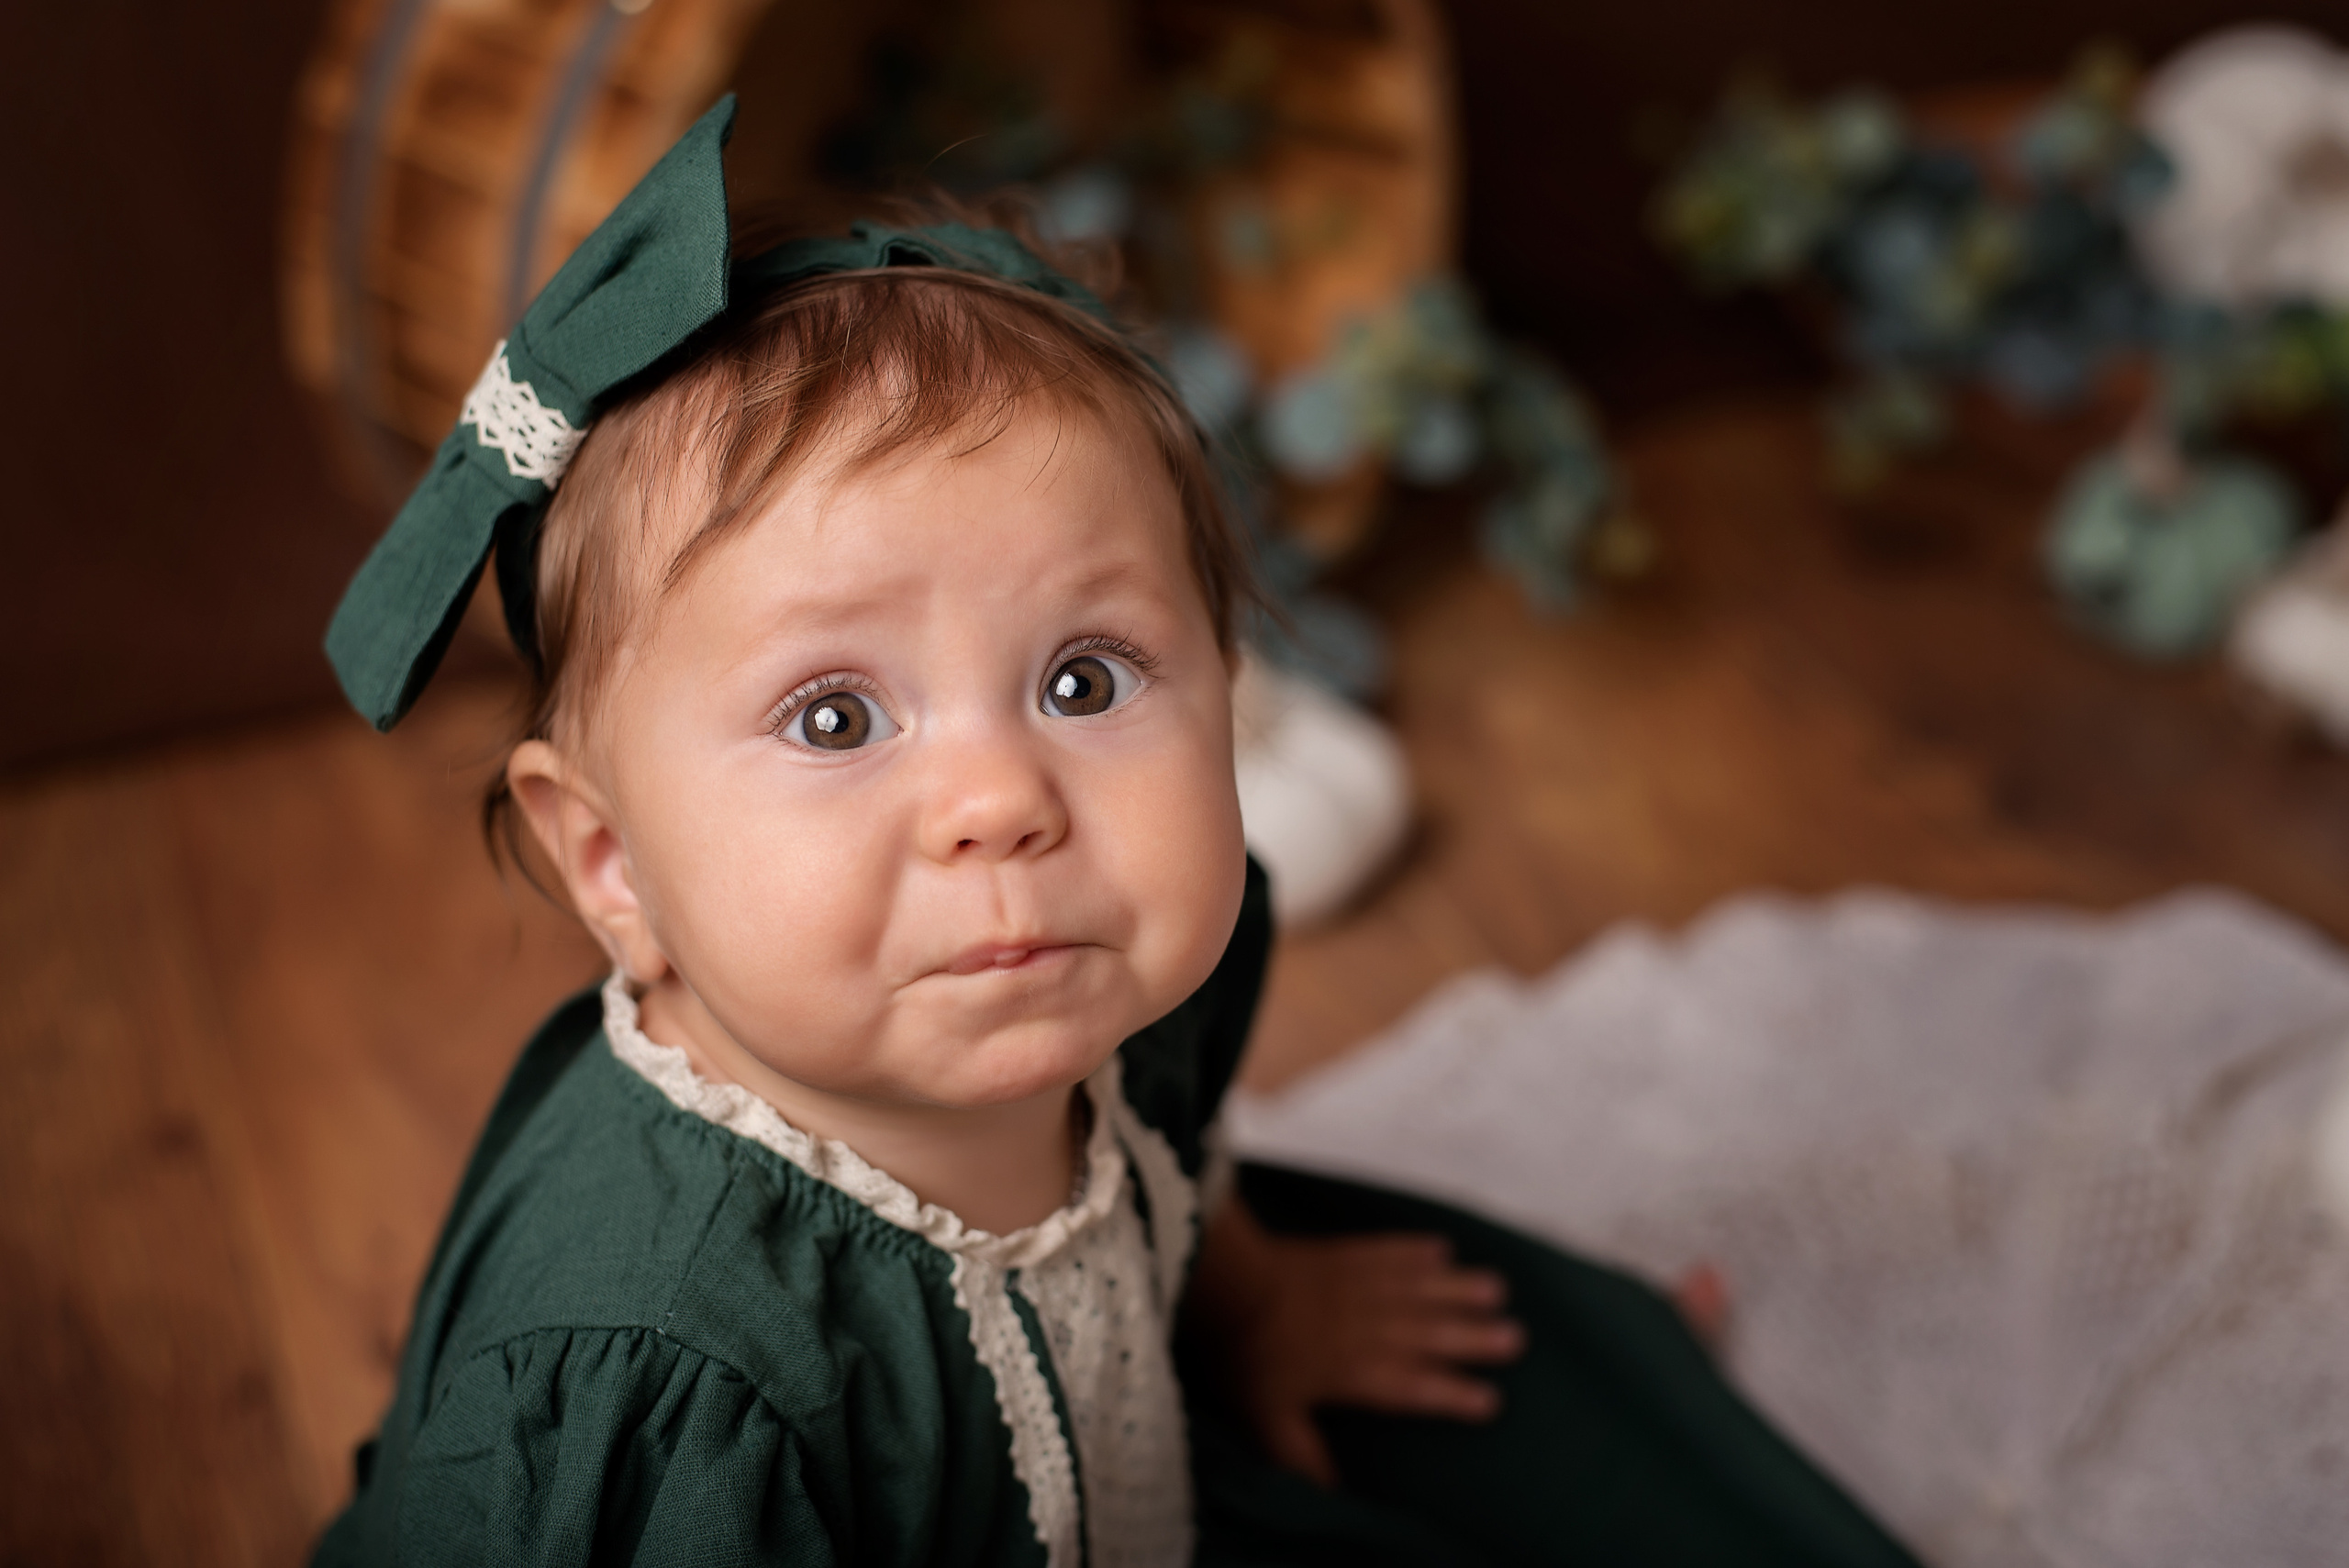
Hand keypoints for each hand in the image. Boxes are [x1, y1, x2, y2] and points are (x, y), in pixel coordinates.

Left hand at [1186, 1197, 1523, 1485]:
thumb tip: (1331, 1492)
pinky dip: (1417, 1249)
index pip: (1414, 1387)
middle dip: (1474, 1338)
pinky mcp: (1345, 1253)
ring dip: (1459, 1289)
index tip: (1490, 1400)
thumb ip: (1302, 1454)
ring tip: (1497, 1289)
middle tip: (1516, 1338)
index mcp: (1357, 1370)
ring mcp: (1360, 1285)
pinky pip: (1390, 1251)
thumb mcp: (1268, 1417)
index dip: (1453, 1394)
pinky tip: (1442, 1247)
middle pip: (1431, 1333)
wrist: (1230, 1282)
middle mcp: (1370, 1327)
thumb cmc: (1248, 1354)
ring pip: (1421, 1288)